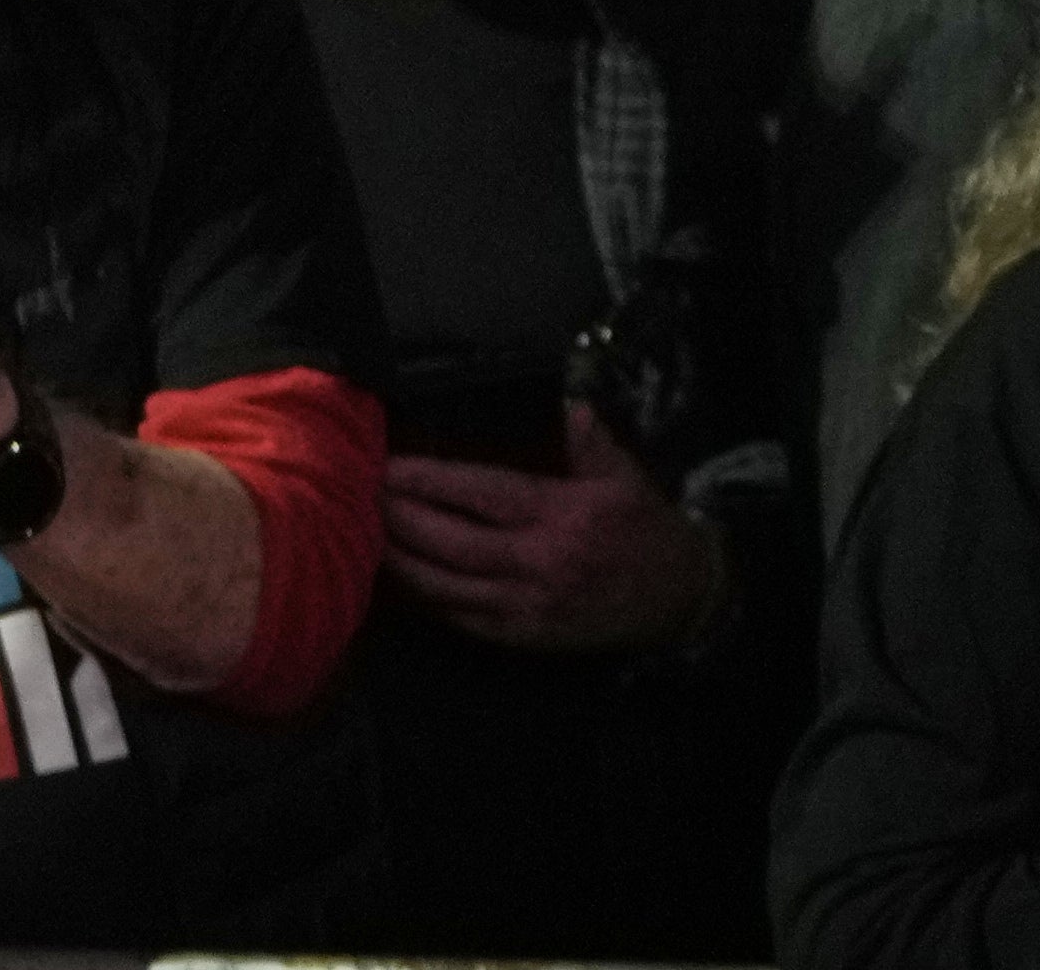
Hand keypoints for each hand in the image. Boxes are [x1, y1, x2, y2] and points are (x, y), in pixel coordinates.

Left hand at [377, 409, 723, 655]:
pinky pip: (463, 620)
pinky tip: (400, 578)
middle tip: (360, 494)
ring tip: (365, 533)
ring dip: (402, 562)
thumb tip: (563, 401)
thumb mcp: (623, 475)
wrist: (679, 600)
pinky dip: (427, 600)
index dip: (429, 480)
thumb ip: (588, 437)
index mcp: (560, 516)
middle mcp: (540, 564)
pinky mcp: (525, 637)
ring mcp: (530, 606)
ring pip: (448, 587)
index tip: (387, 465)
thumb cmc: (643, 530)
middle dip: (401, 519)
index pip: (480, 495)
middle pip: (452, 542)